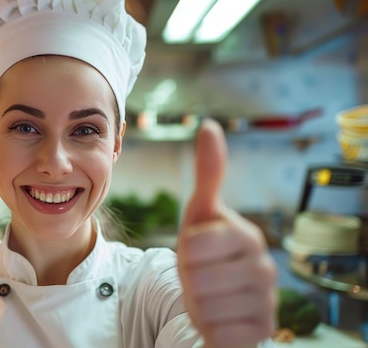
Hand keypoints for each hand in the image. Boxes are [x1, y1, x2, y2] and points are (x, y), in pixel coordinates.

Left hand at [176, 120, 276, 347]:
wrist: (215, 299)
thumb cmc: (204, 254)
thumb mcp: (200, 214)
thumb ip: (208, 174)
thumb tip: (209, 125)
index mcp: (248, 237)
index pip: (192, 247)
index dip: (184, 254)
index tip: (195, 254)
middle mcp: (265, 269)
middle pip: (196, 279)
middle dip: (189, 282)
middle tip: (200, 279)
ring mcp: (267, 303)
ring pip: (205, 308)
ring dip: (198, 306)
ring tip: (209, 298)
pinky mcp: (261, 333)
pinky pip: (219, 334)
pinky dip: (209, 329)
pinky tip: (219, 319)